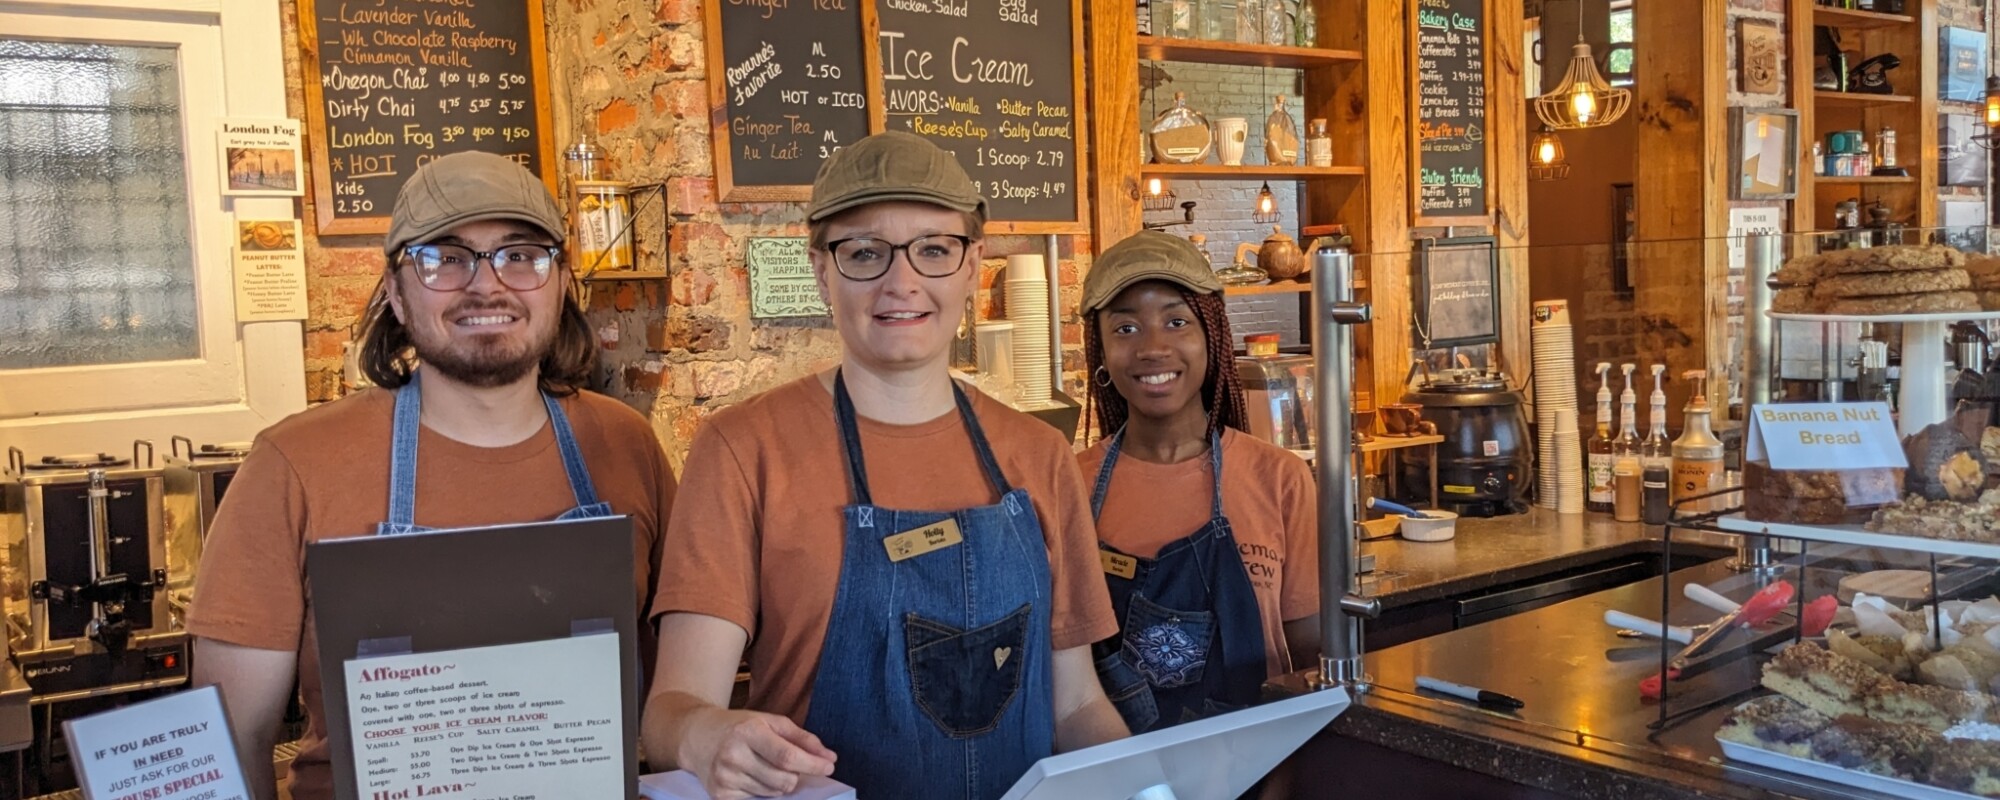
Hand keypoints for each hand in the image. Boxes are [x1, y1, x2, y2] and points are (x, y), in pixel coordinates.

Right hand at [682, 708, 837, 799]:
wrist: (698, 736)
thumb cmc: (740, 727)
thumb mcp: (771, 722)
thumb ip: (802, 738)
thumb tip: (829, 757)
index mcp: (748, 732)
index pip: (787, 757)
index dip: (812, 765)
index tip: (829, 766)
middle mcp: (733, 755)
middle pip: (783, 780)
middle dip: (796, 775)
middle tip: (791, 764)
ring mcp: (724, 777)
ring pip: (773, 793)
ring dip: (779, 784)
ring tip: (766, 767)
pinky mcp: (720, 795)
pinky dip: (763, 791)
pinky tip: (752, 776)